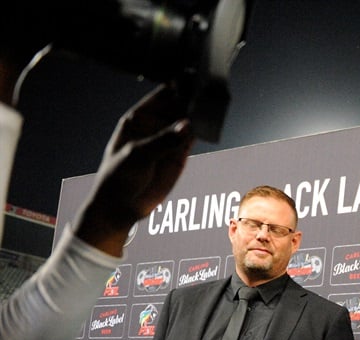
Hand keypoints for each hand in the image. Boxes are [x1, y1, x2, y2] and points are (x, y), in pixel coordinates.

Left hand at [75, 84, 193, 255]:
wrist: (121, 206)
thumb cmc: (119, 176)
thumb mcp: (138, 154)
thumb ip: (163, 140)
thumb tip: (187, 125)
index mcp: (138, 118)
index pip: (162, 95)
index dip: (177, 87)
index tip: (192, 82)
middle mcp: (155, 126)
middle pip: (178, 106)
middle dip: (192, 101)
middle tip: (205, 98)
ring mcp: (168, 140)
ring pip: (188, 122)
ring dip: (199, 117)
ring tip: (209, 112)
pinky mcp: (179, 155)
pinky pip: (193, 139)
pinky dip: (201, 133)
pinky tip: (208, 128)